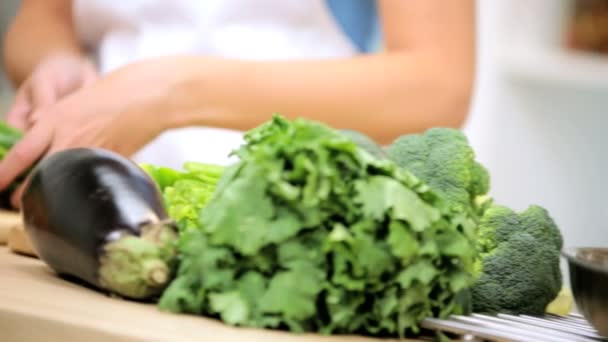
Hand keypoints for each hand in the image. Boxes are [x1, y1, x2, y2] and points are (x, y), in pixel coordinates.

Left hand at [0, 59, 177, 207]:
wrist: (148, 95)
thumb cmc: (114, 91)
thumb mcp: (75, 100)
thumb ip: (56, 119)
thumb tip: (40, 131)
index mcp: (57, 120)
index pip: (22, 153)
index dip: (4, 172)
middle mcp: (70, 139)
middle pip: (40, 174)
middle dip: (25, 192)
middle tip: (17, 202)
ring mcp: (92, 153)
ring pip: (65, 179)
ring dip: (55, 191)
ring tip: (50, 201)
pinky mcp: (112, 161)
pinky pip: (94, 175)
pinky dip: (86, 183)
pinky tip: (86, 186)